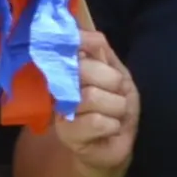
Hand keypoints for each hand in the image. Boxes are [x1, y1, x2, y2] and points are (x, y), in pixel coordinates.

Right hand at [56, 26, 137, 173]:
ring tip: (114, 114)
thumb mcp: (116, 73)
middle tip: (116, 92)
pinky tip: (110, 129)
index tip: (97, 54)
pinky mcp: (67, 135)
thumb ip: (100, 51)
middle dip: (111, 80)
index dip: (84, 44)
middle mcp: (60, 86)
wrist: (115, 144)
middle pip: (84, 68)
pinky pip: (96, 121)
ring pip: (91, 96)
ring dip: (115, 106)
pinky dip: (112, 125)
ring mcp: (61, 110)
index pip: (73, 44)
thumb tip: (81, 33)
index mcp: (70, 67)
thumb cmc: (115, 106)